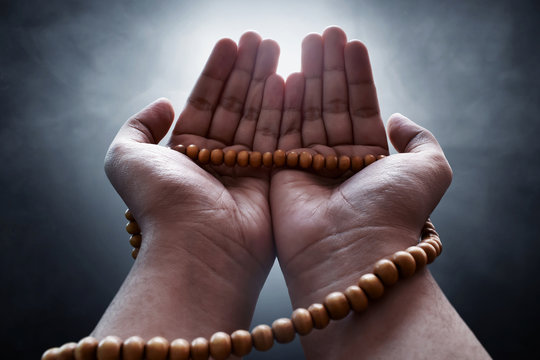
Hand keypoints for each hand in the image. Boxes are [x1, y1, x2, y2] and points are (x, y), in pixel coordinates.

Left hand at [96, 32, 282, 339]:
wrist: (198, 247)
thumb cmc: (162, 204)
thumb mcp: (125, 158)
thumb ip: (137, 127)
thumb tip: (162, 104)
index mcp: (186, 154)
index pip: (205, 102)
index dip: (217, 72)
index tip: (230, 43)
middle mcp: (216, 161)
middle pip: (235, 105)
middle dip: (246, 71)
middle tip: (259, 40)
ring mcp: (246, 170)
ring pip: (258, 117)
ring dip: (266, 82)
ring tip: (275, 48)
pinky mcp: (272, 180)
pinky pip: (278, 138)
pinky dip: (283, 110)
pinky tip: (288, 80)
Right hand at [271, 27, 451, 304]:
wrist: (351, 252)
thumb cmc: (391, 213)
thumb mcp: (429, 171)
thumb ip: (422, 141)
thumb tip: (399, 119)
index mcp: (371, 160)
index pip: (361, 107)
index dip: (357, 74)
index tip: (350, 43)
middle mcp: (339, 161)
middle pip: (332, 104)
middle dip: (329, 68)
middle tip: (323, 34)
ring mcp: (309, 166)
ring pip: (307, 112)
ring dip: (308, 76)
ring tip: (306, 42)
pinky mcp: (281, 173)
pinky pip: (282, 132)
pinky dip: (284, 104)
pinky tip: (287, 74)